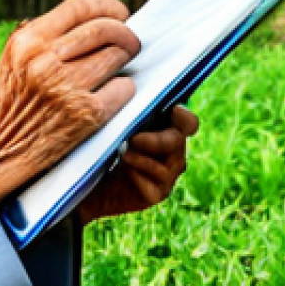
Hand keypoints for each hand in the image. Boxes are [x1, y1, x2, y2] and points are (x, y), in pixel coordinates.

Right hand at [0, 0, 139, 204]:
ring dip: (124, 62)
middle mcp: (46, 60)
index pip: (81, 5)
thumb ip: (50, 36)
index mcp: (28, 40)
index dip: (108, 5)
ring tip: (116, 70)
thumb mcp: (16, 59)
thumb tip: (99, 17)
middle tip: (130, 43)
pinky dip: (123, 90)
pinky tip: (111, 96)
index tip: (119, 13)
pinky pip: (123, 89)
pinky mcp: (84, 116)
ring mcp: (66, 88)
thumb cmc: (7, 105)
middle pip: (106, 28)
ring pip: (118, 55)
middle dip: (126, 34)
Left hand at [78, 106, 198, 223]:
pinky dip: (137, 176)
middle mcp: (175, 151)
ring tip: (123, 155)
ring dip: (140, 160)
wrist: (96, 181)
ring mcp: (170, 174)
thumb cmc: (110, 144)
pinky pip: (152, 185)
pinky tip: (124, 172)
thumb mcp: (119, 124)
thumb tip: (130, 92)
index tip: (172, 111)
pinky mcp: (158, 193)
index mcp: (170, 128)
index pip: (188, 122)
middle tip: (132, 140)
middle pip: (176, 142)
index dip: (183, 117)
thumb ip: (131, 111)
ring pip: (164, 167)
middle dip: (154, 141)